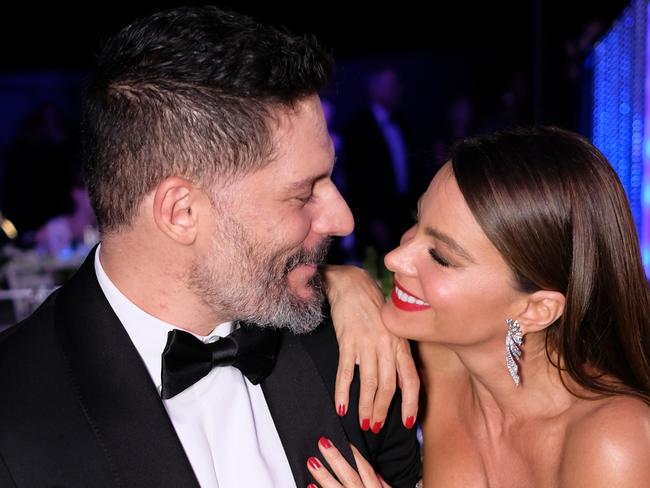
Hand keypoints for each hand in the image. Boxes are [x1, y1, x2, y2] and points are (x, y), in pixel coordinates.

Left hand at [307, 437, 390, 487]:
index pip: (366, 470)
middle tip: (322, 443)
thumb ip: (383, 484)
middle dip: (336, 459)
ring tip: (311, 461)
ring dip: (323, 475)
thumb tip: (378, 472)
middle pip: (350, 476)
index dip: (355, 455)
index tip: (345, 441)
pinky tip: (309, 485)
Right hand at [324, 265, 418, 431]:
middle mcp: (387, 345)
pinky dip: (342, 392)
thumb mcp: (392, 326)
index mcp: (400, 342)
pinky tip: (340, 407)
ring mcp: (367, 343)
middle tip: (377, 427)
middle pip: (388, 387)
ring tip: (363, 422)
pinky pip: (345, 372)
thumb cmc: (372, 304)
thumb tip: (398, 380)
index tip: (409, 422)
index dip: (411, 403)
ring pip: (369, 384)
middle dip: (383, 411)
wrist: (351, 283)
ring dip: (365, 407)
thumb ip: (396, 351)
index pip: (410, 379)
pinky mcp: (347, 341)